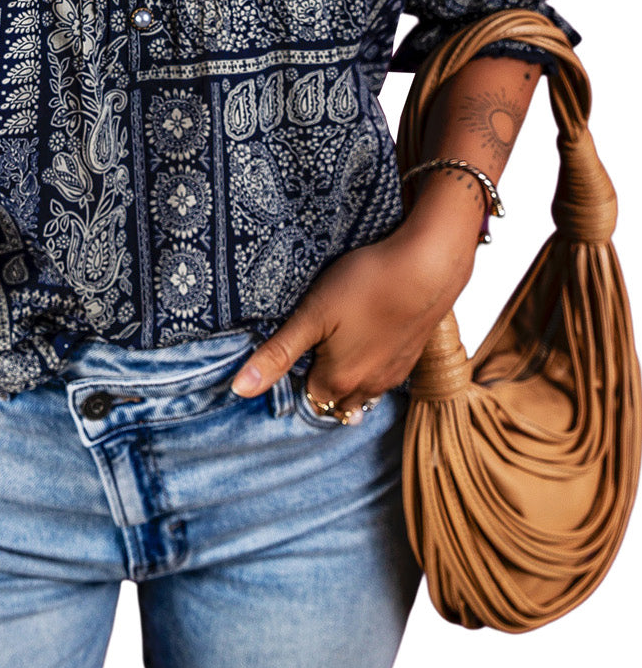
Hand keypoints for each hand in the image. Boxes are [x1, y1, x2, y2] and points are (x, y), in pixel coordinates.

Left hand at [229, 217, 473, 418]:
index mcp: (339, 381)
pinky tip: (367, 339)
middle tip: (312, 347)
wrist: (428, 268)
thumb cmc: (365, 285)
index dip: (296, 374)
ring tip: (336, 348)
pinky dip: (371, 365)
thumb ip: (277, 354)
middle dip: (321, 383)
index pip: (307, 396)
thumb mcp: (312, 315)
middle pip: (335, 400)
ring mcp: (394, 373)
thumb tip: (239, 390)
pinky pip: (384, 375)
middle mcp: (369, 386)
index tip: (292, 347)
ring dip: (347, 378)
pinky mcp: (412, 355)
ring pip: (362, 391)